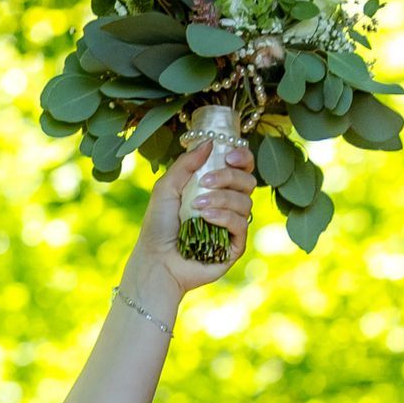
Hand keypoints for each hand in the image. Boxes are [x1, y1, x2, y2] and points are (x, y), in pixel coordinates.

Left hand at [134, 138, 257, 301]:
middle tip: (205, 183)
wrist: (155, 261)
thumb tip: (210, 141)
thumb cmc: (158, 227)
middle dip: (228, 177)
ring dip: (221, 199)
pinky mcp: (234, 246)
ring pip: (245, 202)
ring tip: (197, 206)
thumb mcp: (166, 188)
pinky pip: (241, 224)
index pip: (242, 167)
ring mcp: (233, 226)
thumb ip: (186, 163)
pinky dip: (224, 217)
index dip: (241, 157)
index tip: (228, 156)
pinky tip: (206, 218)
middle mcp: (228, 205)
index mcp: (216, 188)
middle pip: (248, 181)